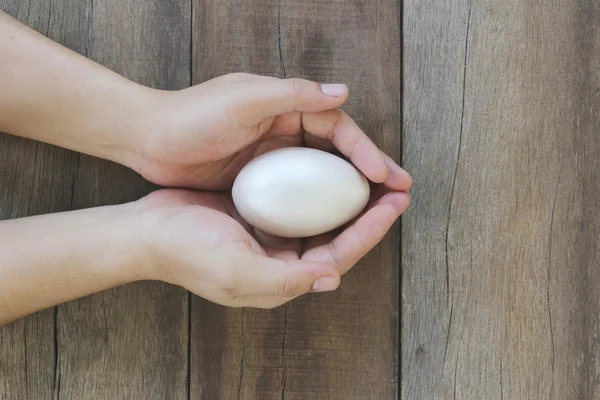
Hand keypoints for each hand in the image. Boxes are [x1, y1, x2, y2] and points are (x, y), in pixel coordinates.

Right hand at [134, 187, 409, 308]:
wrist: (146, 231)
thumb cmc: (188, 252)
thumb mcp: (237, 272)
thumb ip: (286, 280)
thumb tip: (332, 279)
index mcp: (284, 277)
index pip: (340, 256)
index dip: (371, 231)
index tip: (394, 203)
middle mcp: (284, 260)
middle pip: (338, 237)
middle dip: (369, 214)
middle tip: (397, 187)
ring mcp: (271, 237)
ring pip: (322, 218)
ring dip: (349, 198)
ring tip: (375, 175)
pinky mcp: (259, 215)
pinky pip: (299, 201)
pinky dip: (319, 187)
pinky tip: (331, 167)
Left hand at [135, 73, 412, 190]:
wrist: (147, 139)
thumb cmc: (192, 116)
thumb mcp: (244, 100)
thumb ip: (293, 94)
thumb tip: (343, 93)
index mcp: (287, 107)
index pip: (338, 129)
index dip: (366, 152)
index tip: (386, 177)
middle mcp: (285, 131)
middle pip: (337, 155)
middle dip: (369, 174)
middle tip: (398, 197)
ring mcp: (273, 158)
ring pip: (321, 178)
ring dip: (348, 196)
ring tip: (375, 216)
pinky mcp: (258, 181)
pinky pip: (297, 196)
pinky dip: (318, 208)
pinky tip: (332, 226)